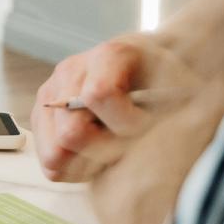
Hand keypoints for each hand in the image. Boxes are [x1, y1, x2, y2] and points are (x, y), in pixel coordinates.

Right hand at [32, 33, 196, 181]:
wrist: (150, 68)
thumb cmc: (167, 80)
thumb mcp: (182, 85)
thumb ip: (173, 109)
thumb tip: (159, 143)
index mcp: (108, 56)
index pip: (99, 95)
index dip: (126, 123)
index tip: (146, 127)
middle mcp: (71, 71)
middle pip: (71, 132)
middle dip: (105, 151)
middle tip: (128, 145)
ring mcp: (51, 93)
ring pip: (54, 153)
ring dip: (87, 162)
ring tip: (111, 149)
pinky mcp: (42, 116)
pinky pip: (48, 160)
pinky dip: (74, 167)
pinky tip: (96, 153)